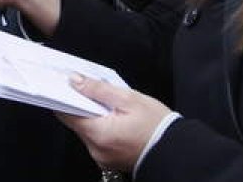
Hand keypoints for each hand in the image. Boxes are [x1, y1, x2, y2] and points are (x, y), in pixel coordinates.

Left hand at [56, 75, 171, 171]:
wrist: (177, 151)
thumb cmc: (157, 126)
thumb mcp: (129, 99)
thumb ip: (98, 89)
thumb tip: (75, 81)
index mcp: (98, 134)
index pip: (66, 114)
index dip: (64, 97)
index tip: (65, 85)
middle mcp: (96, 149)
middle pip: (77, 122)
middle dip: (84, 106)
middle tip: (98, 93)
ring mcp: (102, 157)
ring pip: (87, 131)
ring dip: (94, 117)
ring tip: (112, 107)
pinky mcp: (109, 160)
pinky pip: (98, 140)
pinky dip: (102, 129)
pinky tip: (117, 121)